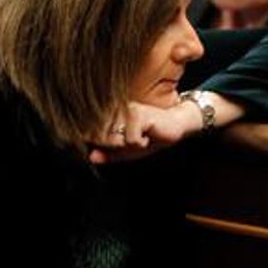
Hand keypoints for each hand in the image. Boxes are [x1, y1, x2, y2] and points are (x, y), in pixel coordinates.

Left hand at [87, 100, 202, 163]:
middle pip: (106, 142)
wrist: (176, 126)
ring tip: (144, 136)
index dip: (109, 148)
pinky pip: (132, 140)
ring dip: (133, 146)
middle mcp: (114, 111)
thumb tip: (91, 157)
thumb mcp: (129, 150)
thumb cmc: (153, 137)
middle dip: (123, 148)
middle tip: (139, 140)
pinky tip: (151, 134)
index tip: (131, 141)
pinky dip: (142, 143)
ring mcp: (124, 110)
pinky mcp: (136, 113)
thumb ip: (110, 154)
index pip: (96, 139)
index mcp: (109, 117)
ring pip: (118, 142)